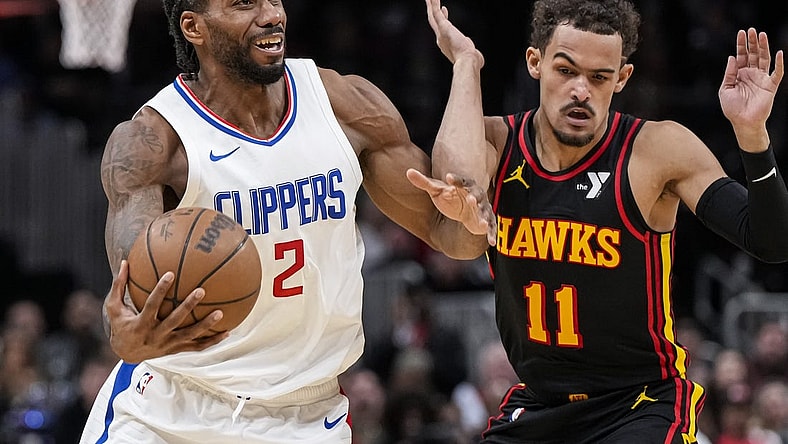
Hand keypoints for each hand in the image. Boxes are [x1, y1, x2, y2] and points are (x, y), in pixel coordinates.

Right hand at [105, 260, 227, 362]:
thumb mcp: (114, 307)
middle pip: (174, 320)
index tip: (170, 273)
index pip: (151, 305)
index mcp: (141, 324)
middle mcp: (156, 335)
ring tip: (220, 313)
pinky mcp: (177, 350)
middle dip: (188, 306)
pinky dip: (212, 341)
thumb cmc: (121, 325)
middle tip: (201, 291)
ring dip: (206, 325)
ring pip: (190, 335)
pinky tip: (227, 332)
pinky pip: (197, 346)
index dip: (160, 290)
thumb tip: (125, 261)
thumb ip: (119, 285)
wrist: (126, 353)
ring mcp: (168, 344)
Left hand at [407, 168, 495, 245]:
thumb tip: (408, 172)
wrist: (464, 210)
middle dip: (475, 198)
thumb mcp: (436, 190)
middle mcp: (476, 196)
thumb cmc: (450, 197)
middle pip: (477, 195)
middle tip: (470, 199)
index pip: (461, 181)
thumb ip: (423, 182)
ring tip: (483, 222)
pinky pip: (491, 228)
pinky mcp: (486, 222)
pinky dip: (492, 234)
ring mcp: (482, 209)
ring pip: (485, 212)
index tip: (448, 178)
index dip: (456, 180)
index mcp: (464, 186)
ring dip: (485, 216)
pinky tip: (492, 242)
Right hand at [425, 0, 483, 68]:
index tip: (444, 9)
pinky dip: (433, 4)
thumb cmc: (471, 60)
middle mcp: (441, 38)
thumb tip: (477, 56)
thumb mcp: (471, 54)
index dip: (443, 18)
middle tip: (431, 0)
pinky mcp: (443, 27)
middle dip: (432, 10)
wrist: (467, 60)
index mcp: (446, 44)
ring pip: (433, 16)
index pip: (443, 28)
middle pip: (434, 21)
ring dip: (430, 5)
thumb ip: (472, 53)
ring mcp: (440, 32)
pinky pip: (436, 13)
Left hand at [719, 28, 783, 150]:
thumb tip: (732, 57)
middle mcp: (751, 74)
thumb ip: (729, 73)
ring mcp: (761, 79)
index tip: (741, 32)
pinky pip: (777, 73)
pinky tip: (778, 53)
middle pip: (753, 54)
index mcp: (739, 74)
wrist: (742, 122)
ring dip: (764, 47)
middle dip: (753, 42)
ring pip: (764, 59)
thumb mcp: (725, 89)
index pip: (741, 56)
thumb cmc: (732, 108)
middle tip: (752, 30)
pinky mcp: (770, 86)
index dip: (741, 44)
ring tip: (762, 35)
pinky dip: (779, 63)